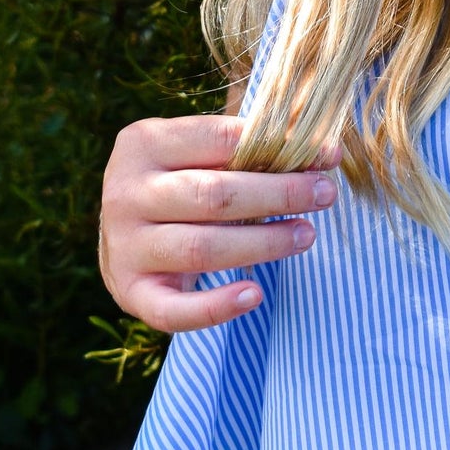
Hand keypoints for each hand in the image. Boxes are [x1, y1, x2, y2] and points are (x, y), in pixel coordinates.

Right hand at [99, 115, 339, 331]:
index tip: (325, 157)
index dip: (279, 147)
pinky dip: (216, 307)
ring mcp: (124, 246)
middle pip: (214, 195)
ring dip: (264, 244)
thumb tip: (326, 151)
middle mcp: (127, 193)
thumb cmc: (177, 180)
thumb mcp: (199, 151)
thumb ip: (252, 147)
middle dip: (279, 194)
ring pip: (202, 248)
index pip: (220, 139)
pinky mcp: (130, 292)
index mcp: (143, 144)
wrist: (122, 230)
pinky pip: (174, 310)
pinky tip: (255, 294)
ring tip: (305, 235)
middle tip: (324, 195)